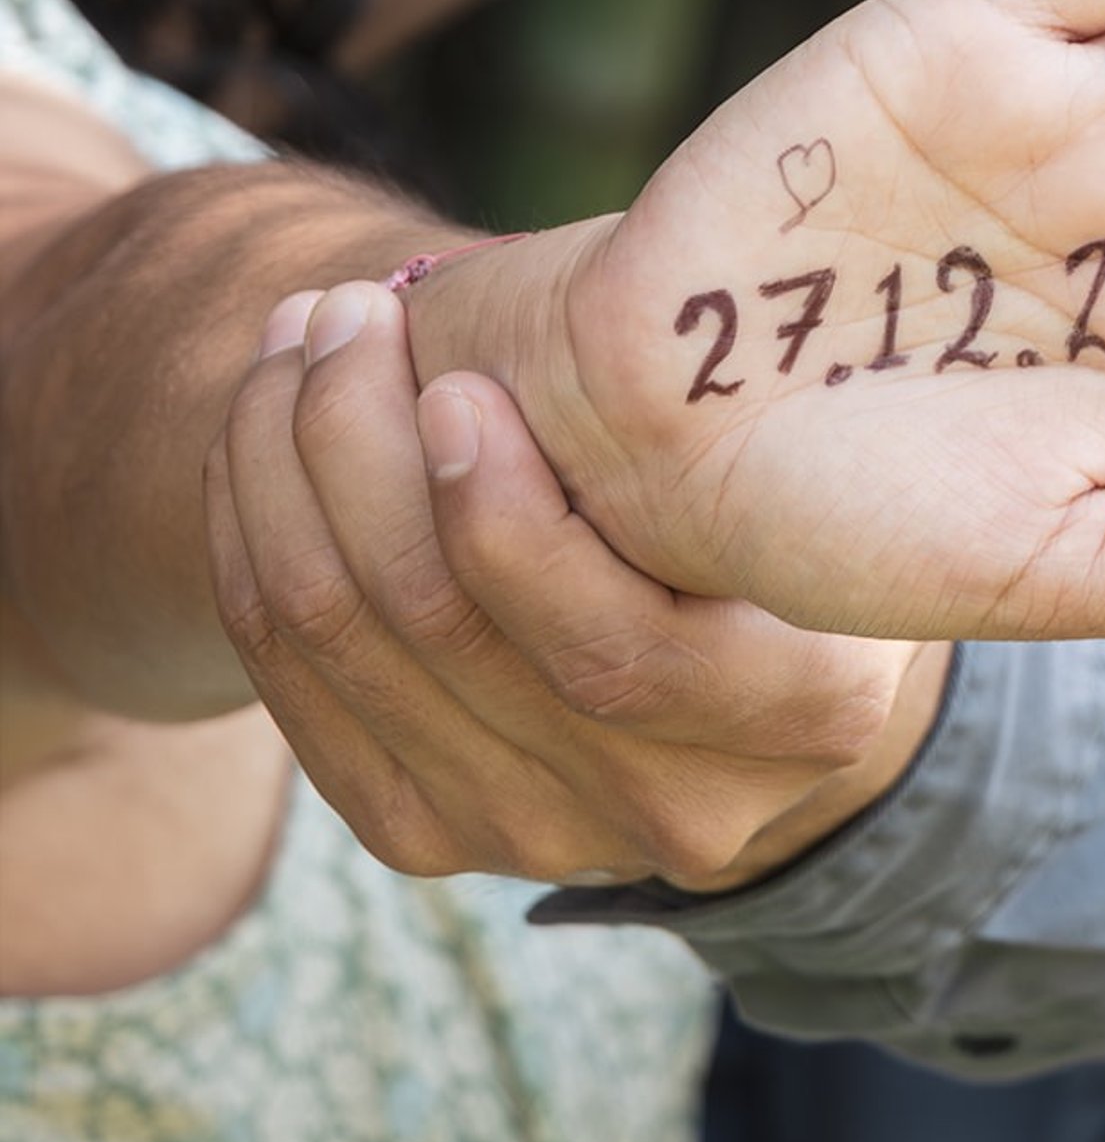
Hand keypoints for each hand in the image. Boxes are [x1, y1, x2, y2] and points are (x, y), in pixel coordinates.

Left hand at [210, 282, 943, 883]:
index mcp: (811, 712)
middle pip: (454, 638)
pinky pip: (298, 695)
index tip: (449, 383)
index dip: (503, 523)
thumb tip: (627, 304)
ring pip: (354, 651)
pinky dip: (257, 548)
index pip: (614, 651)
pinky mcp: (432, 835)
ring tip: (293, 339)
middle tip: (341, 312)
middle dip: (360, 450)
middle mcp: (682, 810)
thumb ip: (731, 406)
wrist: (732, 605)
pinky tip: (256, 440)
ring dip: (286, 476)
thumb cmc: (771, 460)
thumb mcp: (800, 433)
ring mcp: (548, 837)